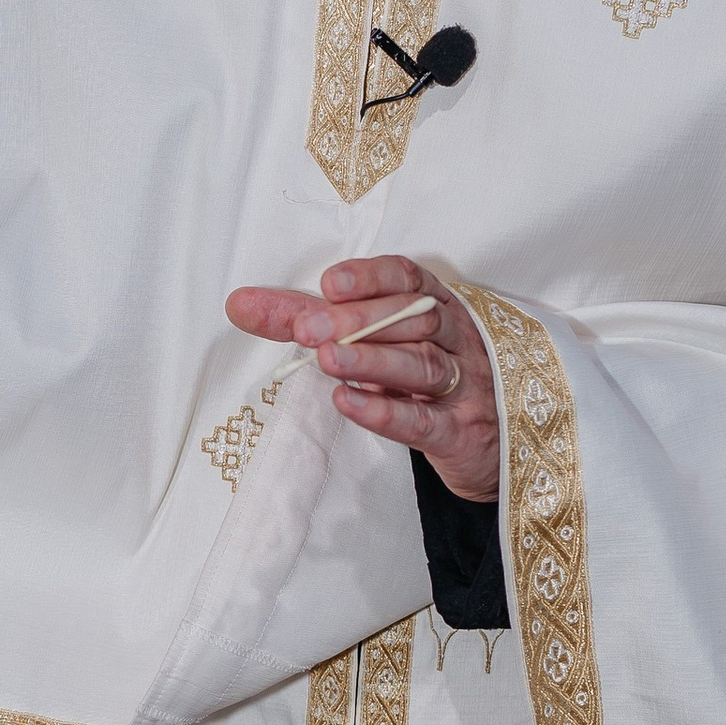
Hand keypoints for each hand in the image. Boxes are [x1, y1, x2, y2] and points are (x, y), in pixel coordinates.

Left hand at [224, 253, 500, 504]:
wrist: (484, 446)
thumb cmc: (419, 380)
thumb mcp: (372, 343)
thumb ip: (308, 320)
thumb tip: (241, 305)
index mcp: (435, 305)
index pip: (409, 279)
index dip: (372, 278)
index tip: (330, 283)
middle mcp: (455, 338)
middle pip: (413, 319)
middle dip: (359, 322)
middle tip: (307, 329)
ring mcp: (464, 385)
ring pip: (422, 364)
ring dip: (372, 360)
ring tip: (326, 360)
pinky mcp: (461, 432)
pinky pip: (424, 419)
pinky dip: (385, 411)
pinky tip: (348, 403)